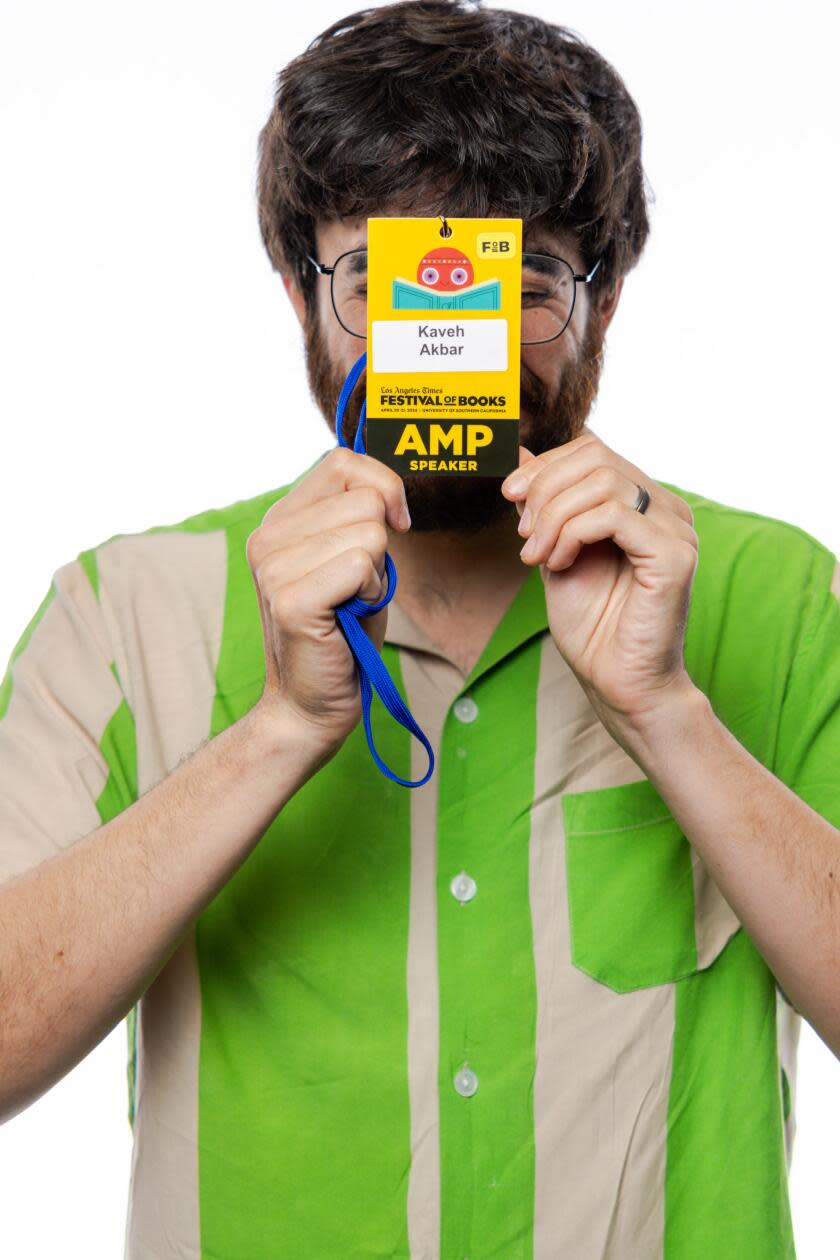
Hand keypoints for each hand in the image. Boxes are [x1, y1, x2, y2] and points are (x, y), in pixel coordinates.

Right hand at [246, 447, 410, 751]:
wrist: (312, 705)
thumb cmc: (342, 634)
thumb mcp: (354, 561)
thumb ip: (361, 518)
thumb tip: (390, 490)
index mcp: (280, 520)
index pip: (343, 461)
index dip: (382, 487)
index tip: (394, 527)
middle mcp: (268, 537)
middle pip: (365, 498)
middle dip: (382, 545)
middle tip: (357, 589)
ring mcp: (274, 568)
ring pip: (369, 533)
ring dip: (376, 575)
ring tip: (349, 606)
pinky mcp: (291, 600)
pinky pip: (360, 566)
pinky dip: (370, 594)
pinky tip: (348, 619)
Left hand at [501, 433, 699, 737]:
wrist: (618, 683)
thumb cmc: (593, 627)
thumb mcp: (554, 551)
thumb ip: (544, 506)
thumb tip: (519, 454)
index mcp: (642, 504)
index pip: (592, 450)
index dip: (544, 466)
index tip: (510, 496)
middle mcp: (666, 509)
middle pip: (595, 458)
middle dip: (544, 490)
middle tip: (523, 535)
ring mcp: (675, 530)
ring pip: (602, 482)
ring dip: (554, 517)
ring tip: (537, 556)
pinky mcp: (675, 556)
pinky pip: (614, 515)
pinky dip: (574, 534)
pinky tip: (560, 564)